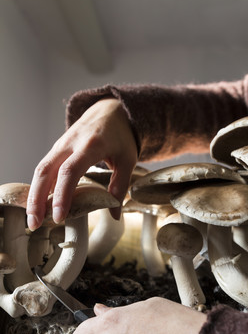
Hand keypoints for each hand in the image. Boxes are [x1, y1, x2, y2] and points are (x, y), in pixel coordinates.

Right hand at [27, 98, 137, 229]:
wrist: (110, 110)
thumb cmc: (120, 136)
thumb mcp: (128, 159)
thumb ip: (121, 186)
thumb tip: (115, 215)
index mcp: (90, 145)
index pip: (70, 171)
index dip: (62, 195)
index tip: (58, 216)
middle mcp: (70, 143)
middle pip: (45, 171)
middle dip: (37, 199)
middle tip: (35, 223)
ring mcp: (60, 145)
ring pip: (40, 170)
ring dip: (34, 195)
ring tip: (33, 220)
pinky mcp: (56, 150)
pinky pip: (44, 169)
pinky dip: (39, 187)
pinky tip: (40, 205)